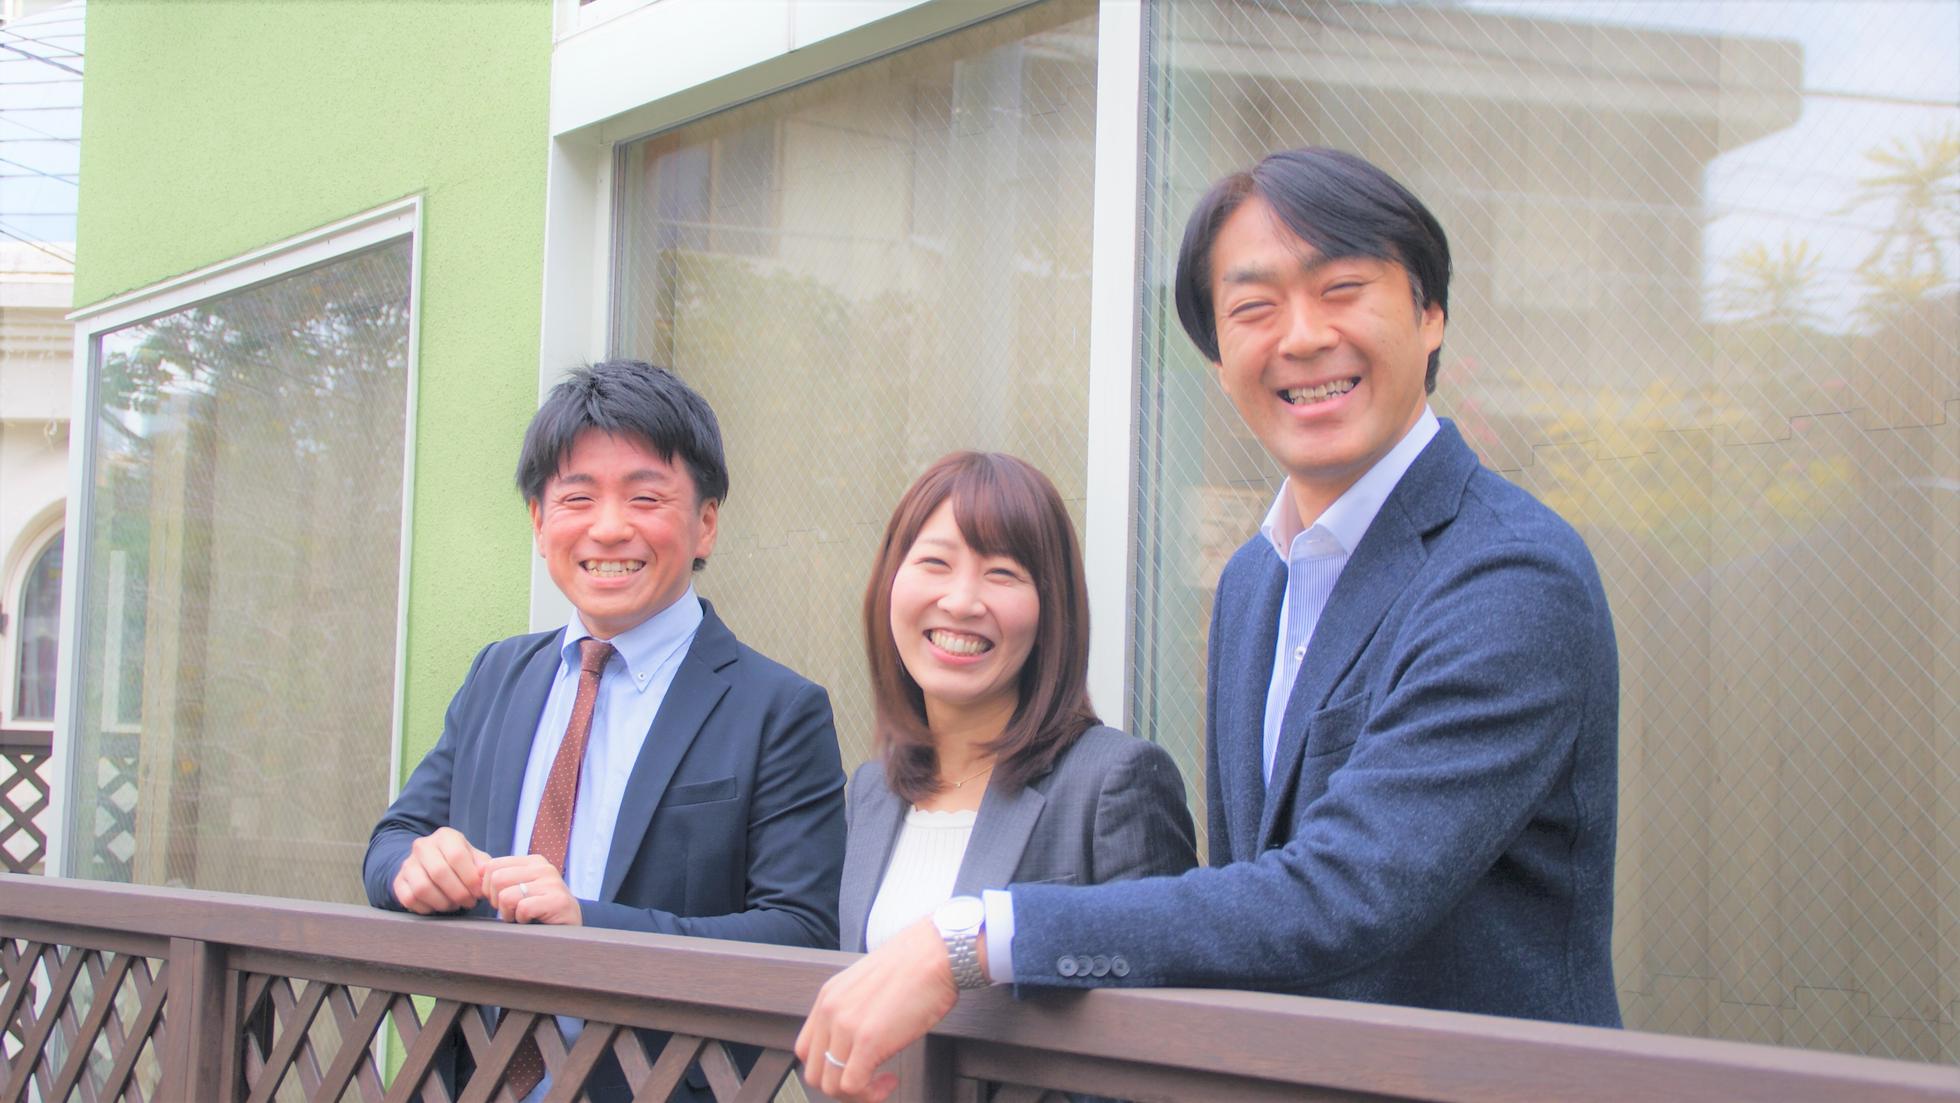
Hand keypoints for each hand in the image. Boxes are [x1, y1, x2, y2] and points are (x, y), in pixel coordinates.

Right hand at [392, 827, 490, 913]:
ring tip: (455, 904)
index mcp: (445, 836)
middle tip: (469, 902)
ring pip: (423, 888)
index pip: (457, 856)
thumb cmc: (457, 861)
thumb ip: (482, 864)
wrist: (428, 864)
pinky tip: (439, 905)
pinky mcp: (398, 882)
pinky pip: (410, 899)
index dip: (470, 878)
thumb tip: (483, 874)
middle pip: (439, 872)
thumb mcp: (473, 857)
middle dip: (458, 893)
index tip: (479, 892)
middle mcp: (423, 846)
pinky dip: (427, 908)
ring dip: (443, 902)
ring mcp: (408, 864)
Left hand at [479, 854, 582, 924]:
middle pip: (496, 879)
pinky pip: (523, 909)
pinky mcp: (558, 901)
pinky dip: (521, 920)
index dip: (488, 887)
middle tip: (509, 910)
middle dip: (496, 900)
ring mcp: (553, 883)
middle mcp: (544, 867)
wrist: (569, 931)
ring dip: (508, 913)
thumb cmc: (538, 911)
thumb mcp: (520, 889)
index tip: (499, 899)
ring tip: (521, 917)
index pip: (493, 865)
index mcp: (533, 861)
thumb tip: (477, 871)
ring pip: (506, 896)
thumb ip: (501, 878)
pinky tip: (531, 921)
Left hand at [795, 918, 960, 1101]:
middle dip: (840, 1086)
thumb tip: (859, 1040)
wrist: (935, 952)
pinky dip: (871, 1094)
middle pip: (814, 1072)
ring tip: (882, 1082)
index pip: (806, 1050)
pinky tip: (890, 1080)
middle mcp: (830, 1011)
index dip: (828, 1068)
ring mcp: (846, 1026)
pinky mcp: (868, 1041)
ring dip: (857, 1093)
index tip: (853, 1068)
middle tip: (868, 1082)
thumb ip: (853, 1009)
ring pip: (831, 1085)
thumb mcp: (868, 984)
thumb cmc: (914, 966)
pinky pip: (853, 1086)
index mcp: (827, 998)